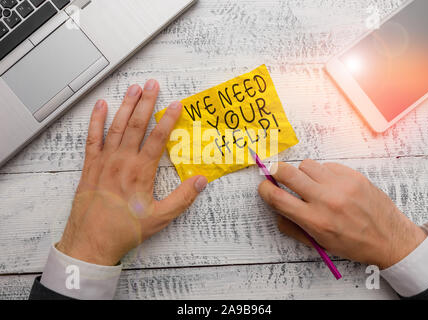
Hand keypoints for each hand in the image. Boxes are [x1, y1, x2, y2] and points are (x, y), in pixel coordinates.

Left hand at [57, 80, 207, 265]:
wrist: (91, 241)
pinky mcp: (90, 165)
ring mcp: (104, 161)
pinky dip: (96, 120)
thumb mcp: (160, 218)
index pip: (157, 138)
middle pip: (136, 124)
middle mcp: (121, 161)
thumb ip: (182, 198)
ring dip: (126, 105)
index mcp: (140, 171)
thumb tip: (200, 181)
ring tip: (133, 88)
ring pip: (116, 126)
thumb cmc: (124, 230)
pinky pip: (92, 137)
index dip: (168, 119)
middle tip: (153, 84)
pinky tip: (101, 106)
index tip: (176, 105)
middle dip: (146, 102)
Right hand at [258, 160, 426, 268]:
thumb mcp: (319, 243)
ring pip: (306, 165)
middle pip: (287, 172)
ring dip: (302, 173)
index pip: (277, 197)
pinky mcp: (353, 175)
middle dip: (275, 171)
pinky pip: (326, 165)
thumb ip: (292, 226)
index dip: (264, 189)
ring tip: (309, 183)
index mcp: (314, 220)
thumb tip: (276, 206)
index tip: (264, 187)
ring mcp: (340, 184)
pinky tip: (329, 184)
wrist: (389, 238)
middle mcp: (326, 199)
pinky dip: (322, 173)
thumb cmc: (353, 244)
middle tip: (275, 174)